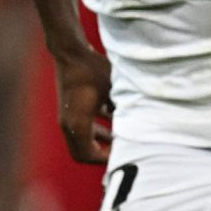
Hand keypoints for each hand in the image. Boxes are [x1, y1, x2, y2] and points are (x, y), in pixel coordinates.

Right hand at [55, 48, 113, 163]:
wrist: (71, 52)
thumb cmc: (92, 70)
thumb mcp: (113, 90)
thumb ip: (123, 108)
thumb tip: (142, 123)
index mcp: (78, 123)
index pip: (88, 155)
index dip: (105, 159)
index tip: (122, 154)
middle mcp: (68, 123)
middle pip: (82, 152)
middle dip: (101, 153)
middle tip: (121, 149)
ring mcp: (67, 116)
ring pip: (84, 138)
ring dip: (100, 139)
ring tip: (120, 136)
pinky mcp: (69, 108)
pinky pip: (83, 126)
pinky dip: (96, 127)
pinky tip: (114, 116)